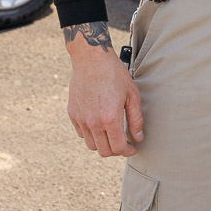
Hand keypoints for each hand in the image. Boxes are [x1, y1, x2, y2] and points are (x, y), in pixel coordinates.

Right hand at [62, 23, 143, 156]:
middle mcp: (93, 122)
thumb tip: (138, 137)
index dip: (128, 151)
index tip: (132, 148)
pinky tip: (100, 125)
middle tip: (124, 142)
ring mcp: (81, 119)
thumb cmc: (114, 74)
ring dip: (102, 144)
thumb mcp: (132, 95)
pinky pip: (82, 133)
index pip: (118, 148)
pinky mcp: (72, 114)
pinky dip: (91, 134)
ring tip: (111, 134)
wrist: (91, 59)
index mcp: (110, 118)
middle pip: (104, 151)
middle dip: (116, 150)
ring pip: (91, 145)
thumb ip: (136, 119)